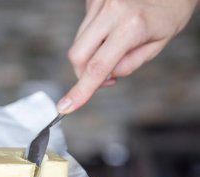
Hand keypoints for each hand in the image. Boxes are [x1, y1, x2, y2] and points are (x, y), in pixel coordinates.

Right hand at [57, 0, 198, 113]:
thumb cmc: (170, 11)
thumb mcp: (157, 45)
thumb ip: (129, 65)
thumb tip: (105, 77)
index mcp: (131, 26)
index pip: (97, 67)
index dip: (81, 91)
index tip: (66, 106)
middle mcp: (111, 11)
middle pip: (77, 55)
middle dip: (83, 72)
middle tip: (103, 76)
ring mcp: (99, 1)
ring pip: (78, 41)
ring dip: (90, 53)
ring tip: (113, 45)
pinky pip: (84, 27)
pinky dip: (94, 36)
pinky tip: (111, 29)